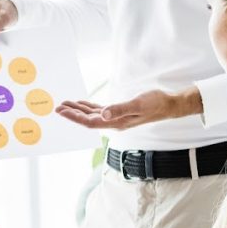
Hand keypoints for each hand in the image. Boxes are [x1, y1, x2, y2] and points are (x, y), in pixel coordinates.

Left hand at [56, 88, 200, 130]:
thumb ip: (120, 109)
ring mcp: (117, 119)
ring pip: (92, 116)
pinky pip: (100, 112)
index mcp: (116, 123)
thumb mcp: (138, 104)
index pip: (90, 122)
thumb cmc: (156, 104)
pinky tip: (82, 104)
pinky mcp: (120, 113)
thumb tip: (102, 115)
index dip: (74, 117)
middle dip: (72, 114)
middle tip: (57, 107)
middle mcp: (114, 123)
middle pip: (88, 120)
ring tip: (65, 105)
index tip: (61, 111)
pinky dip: (89, 107)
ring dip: (78, 111)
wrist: (169, 105)